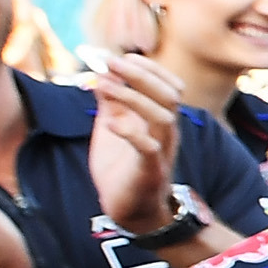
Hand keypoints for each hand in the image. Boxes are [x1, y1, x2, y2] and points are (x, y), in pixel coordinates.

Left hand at [88, 54, 191, 236]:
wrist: (130, 211)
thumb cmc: (122, 167)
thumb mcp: (113, 126)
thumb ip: (109, 102)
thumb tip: (99, 72)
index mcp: (160, 120)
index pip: (167, 84)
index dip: (145, 67)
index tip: (115, 57)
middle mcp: (166, 133)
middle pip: (168, 94)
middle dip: (139, 74)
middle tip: (110, 61)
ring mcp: (161, 151)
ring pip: (162, 116)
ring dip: (131, 96)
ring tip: (103, 85)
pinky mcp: (150, 171)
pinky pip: (148, 148)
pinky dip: (130, 132)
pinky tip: (109, 123)